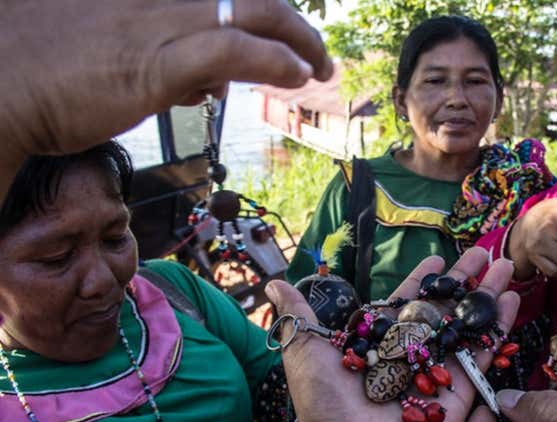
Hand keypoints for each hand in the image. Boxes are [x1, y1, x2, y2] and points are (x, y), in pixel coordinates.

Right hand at [0, 0, 332, 186]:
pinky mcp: (153, 62)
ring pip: (250, 13)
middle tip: (315, 52)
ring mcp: (156, 23)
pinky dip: (272, 60)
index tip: (280, 36)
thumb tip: (203, 79)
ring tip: (317, 65)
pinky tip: (295, 74)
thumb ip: (162, 54)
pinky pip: (229, 50)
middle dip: (291, 22)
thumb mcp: (112, 48)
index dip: (257, 15)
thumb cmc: (46, 69)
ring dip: (297, 40)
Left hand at [264, 248, 519, 421]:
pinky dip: (498, 328)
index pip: (404, 302)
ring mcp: (437, 371)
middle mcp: (409, 353)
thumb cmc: (324, 404)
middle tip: (482, 253)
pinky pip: (481, 354)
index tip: (436, 259)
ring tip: (504, 266)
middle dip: (463, 281)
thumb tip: (273, 282)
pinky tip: (512, 300)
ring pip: (466, 325)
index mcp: (377, 341)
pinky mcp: (459, 392)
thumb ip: (297, 314)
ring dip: (486, 296)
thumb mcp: (303, 349)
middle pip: (442, 309)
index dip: (421, 281)